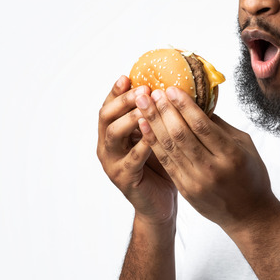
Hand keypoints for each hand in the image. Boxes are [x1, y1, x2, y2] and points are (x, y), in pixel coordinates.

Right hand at [97, 76, 177, 225]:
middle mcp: (107, 145)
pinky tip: (154, 135)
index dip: (116, 91)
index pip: (109, 105)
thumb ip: (157, 115)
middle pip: (106, 116)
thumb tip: (173, 86)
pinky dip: (142, 145)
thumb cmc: (162, 165)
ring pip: (114, 134)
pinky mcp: (123, 178)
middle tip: (142, 90)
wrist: (160, 202)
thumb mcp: (157, 135)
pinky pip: (131, 159)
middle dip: (124, 100)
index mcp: (113, 131)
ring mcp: (112, 162)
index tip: (128, 76)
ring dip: (130, 118)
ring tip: (146, 108)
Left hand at [135, 86, 277, 232]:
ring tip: (143, 104)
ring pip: (170, 147)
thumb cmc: (251, 176)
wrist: (248, 215)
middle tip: (152, 92)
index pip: (202, 125)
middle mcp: (212, 169)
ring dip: (154, 123)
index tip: (171, 89)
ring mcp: (196, 181)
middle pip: (182, 134)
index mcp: (231, 155)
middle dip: (164, 110)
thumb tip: (198, 103)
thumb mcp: (245, 146)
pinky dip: (154, 143)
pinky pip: (166, 162)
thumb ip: (221, 126)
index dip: (184, 106)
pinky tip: (144, 127)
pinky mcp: (186, 190)